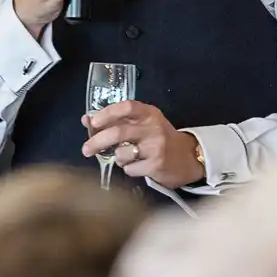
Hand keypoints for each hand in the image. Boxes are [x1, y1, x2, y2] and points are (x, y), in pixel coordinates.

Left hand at [81, 102, 205, 188]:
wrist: (190, 158)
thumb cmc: (160, 139)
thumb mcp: (143, 124)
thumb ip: (118, 121)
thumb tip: (86, 120)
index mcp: (149, 113)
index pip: (126, 107)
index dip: (106, 113)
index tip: (93, 122)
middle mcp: (153, 128)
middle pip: (118, 132)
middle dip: (97, 142)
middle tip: (86, 149)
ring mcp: (155, 147)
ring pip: (121, 154)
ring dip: (117, 158)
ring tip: (126, 157)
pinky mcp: (156, 165)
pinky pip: (129, 169)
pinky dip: (128, 169)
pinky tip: (139, 166)